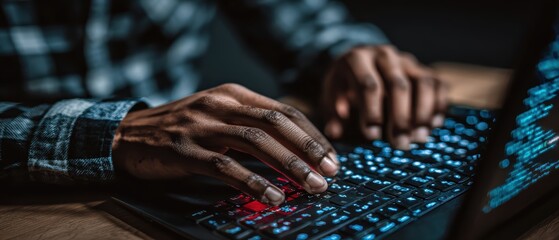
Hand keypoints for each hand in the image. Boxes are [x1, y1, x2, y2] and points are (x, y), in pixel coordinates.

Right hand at [112, 83, 338, 205]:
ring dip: (289, 165)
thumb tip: (291, 151)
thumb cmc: (180, 127)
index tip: (330, 156)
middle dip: (308, 148)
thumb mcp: (218, 116)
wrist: (128, 133)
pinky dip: (252, 181)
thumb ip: (249, 126)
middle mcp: (220, 104)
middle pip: (276, 122)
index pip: (283, 110)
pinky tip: (272, 195)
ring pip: (256, 141)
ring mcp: (201, 125)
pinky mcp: (184, 149)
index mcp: (233, 94)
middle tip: (331, 171)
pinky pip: (225, 166)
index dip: (311, 134)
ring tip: (311, 185)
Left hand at [322, 45, 447, 148]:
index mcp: (357, 58)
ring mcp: (406, 60)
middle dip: (400, 118)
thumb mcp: (331, 93)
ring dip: (423, 113)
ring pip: (423, 82)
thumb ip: (333, 113)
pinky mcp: (422, 67)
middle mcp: (384, 55)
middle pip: (398, 85)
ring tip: (418, 138)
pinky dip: (439, 105)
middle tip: (399, 144)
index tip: (372, 136)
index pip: (369, 85)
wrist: (358, 59)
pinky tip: (432, 125)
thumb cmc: (344, 82)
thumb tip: (334, 132)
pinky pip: (438, 83)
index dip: (372, 112)